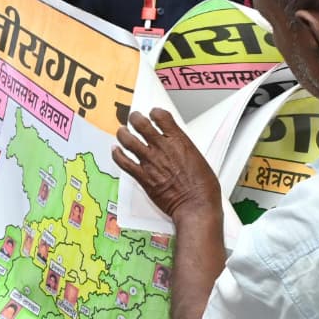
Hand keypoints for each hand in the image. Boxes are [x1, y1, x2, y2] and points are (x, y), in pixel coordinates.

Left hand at [112, 109, 221, 223]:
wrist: (196, 206)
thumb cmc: (203, 188)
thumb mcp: (199, 158)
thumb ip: (184, 149)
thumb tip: (178, 147)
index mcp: (179, 141)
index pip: (162, 116)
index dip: (155, 112)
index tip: (153, 114)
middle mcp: (162, 148)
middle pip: (141, 124)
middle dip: (135, 118)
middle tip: (134, 118)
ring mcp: (151, 162)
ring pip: (128, 140)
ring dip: (123, 134)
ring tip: (122, 132)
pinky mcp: (143, 176)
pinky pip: (123, 162)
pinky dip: (116, 154)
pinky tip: (115, 151)